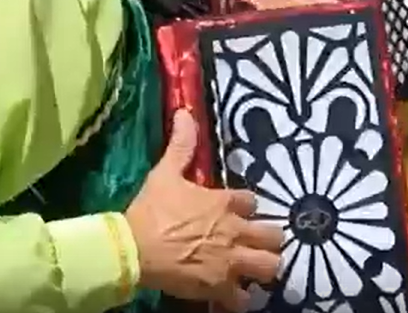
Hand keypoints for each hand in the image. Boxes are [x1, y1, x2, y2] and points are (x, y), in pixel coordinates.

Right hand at [125, 110, 283, 309]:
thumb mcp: (165, 173)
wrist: (134, 247)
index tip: (239, 212)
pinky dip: (240, 299)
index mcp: (224, 203)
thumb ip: (180, 145)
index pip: (252, 201)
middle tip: (257, 244)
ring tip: (252, 270)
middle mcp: (235, 231)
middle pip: (273, 236)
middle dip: (269, 240)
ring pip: (269, 267)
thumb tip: (186, 113)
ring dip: (262, 269)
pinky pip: (243, 300)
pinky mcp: (220, 288)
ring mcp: (230, 262)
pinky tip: (233, 296)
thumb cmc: (151, 210)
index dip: (246, 207)